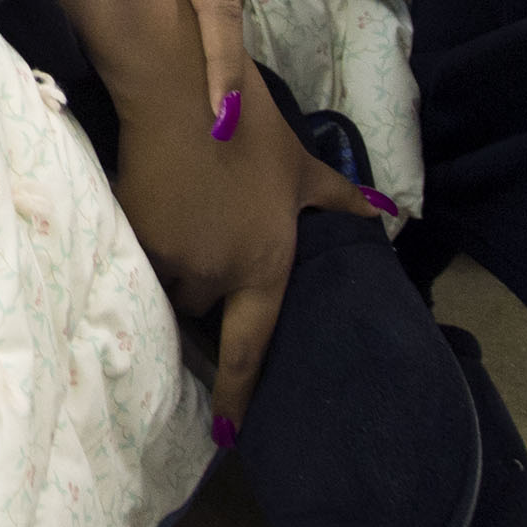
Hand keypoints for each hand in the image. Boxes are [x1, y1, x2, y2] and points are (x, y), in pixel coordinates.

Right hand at [104, 13, 373, 431]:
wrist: (182, 89)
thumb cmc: (250, 129)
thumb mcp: (303, 167)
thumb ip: (343, 201)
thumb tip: (391, 215)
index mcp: (266, 268)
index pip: (251, 350)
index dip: (238, 398)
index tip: (228, 437)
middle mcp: (219, 275)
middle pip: (204, 312)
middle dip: (205, 294)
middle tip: (207, 261)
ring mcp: (174, 259)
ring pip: (168, 291)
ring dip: (174, 278)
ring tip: (177, 243)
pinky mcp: (135, 238)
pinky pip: (139, 265)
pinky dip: (145, 256)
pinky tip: (150, 226)